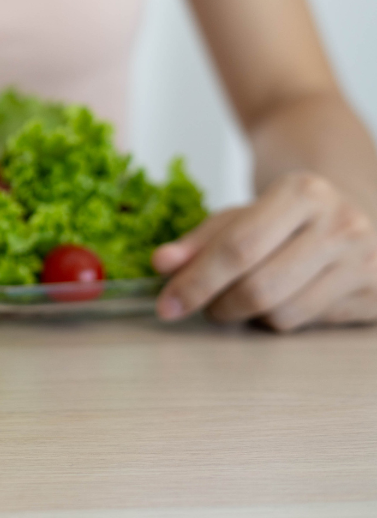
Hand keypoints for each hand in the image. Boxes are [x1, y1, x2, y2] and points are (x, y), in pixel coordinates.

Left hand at [153, 171, 376, 331]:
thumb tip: (161, 265)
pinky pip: (309, 325)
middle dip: (219, 305)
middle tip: (205, 305)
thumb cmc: (285, 217)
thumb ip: (197, 241)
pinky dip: (281, 318)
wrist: (354, 212)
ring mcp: (367, 262)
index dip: (196, 282)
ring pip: (283, 314)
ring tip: (242, 297)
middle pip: (259, 288)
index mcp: (304, 192)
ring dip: (249, 316)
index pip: (238, 248)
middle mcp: (343, 224)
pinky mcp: (376, 296)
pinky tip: (282, 297)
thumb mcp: (239, 216)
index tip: (167, 304)